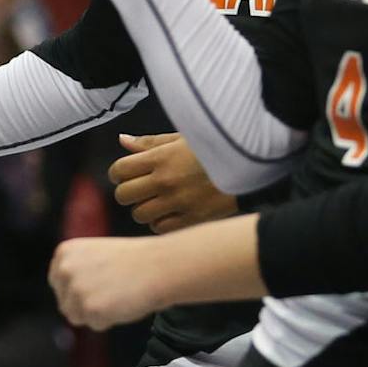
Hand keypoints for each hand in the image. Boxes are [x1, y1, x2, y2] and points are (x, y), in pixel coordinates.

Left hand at [49, 236, 163, 329]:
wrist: (160, 266)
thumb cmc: (134, 261)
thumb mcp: (95, 255)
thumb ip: (76, 271)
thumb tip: (66, 298)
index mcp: (65, 253)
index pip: (58, 283)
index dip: (78, 289)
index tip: (98, 285)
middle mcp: (65, 270)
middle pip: (65, 303)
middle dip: (85, 304)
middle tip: (111, 292)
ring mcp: (76, 290)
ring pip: (77, 317)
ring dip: (96, 313)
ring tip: (117, 295)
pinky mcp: (89, 309)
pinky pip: (94, 325)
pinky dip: (109, 320)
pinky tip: (123, 303)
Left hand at [109, 132, 236, 232]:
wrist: (249, 168)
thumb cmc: (213, 149)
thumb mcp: (182, 138)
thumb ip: (150, 142)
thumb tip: (122, 140)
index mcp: (161, 158)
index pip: (119, 170)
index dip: (118, 174)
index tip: (125, 174)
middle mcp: (166, 181)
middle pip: (124, 195)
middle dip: (128, 192)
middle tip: (140, 189)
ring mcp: (178, 202)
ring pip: (140, 214)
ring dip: (144, 208)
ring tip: (156, 201)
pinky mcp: (192, 219)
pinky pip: (160, 228)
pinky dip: (160, 222)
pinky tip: (169, 213)